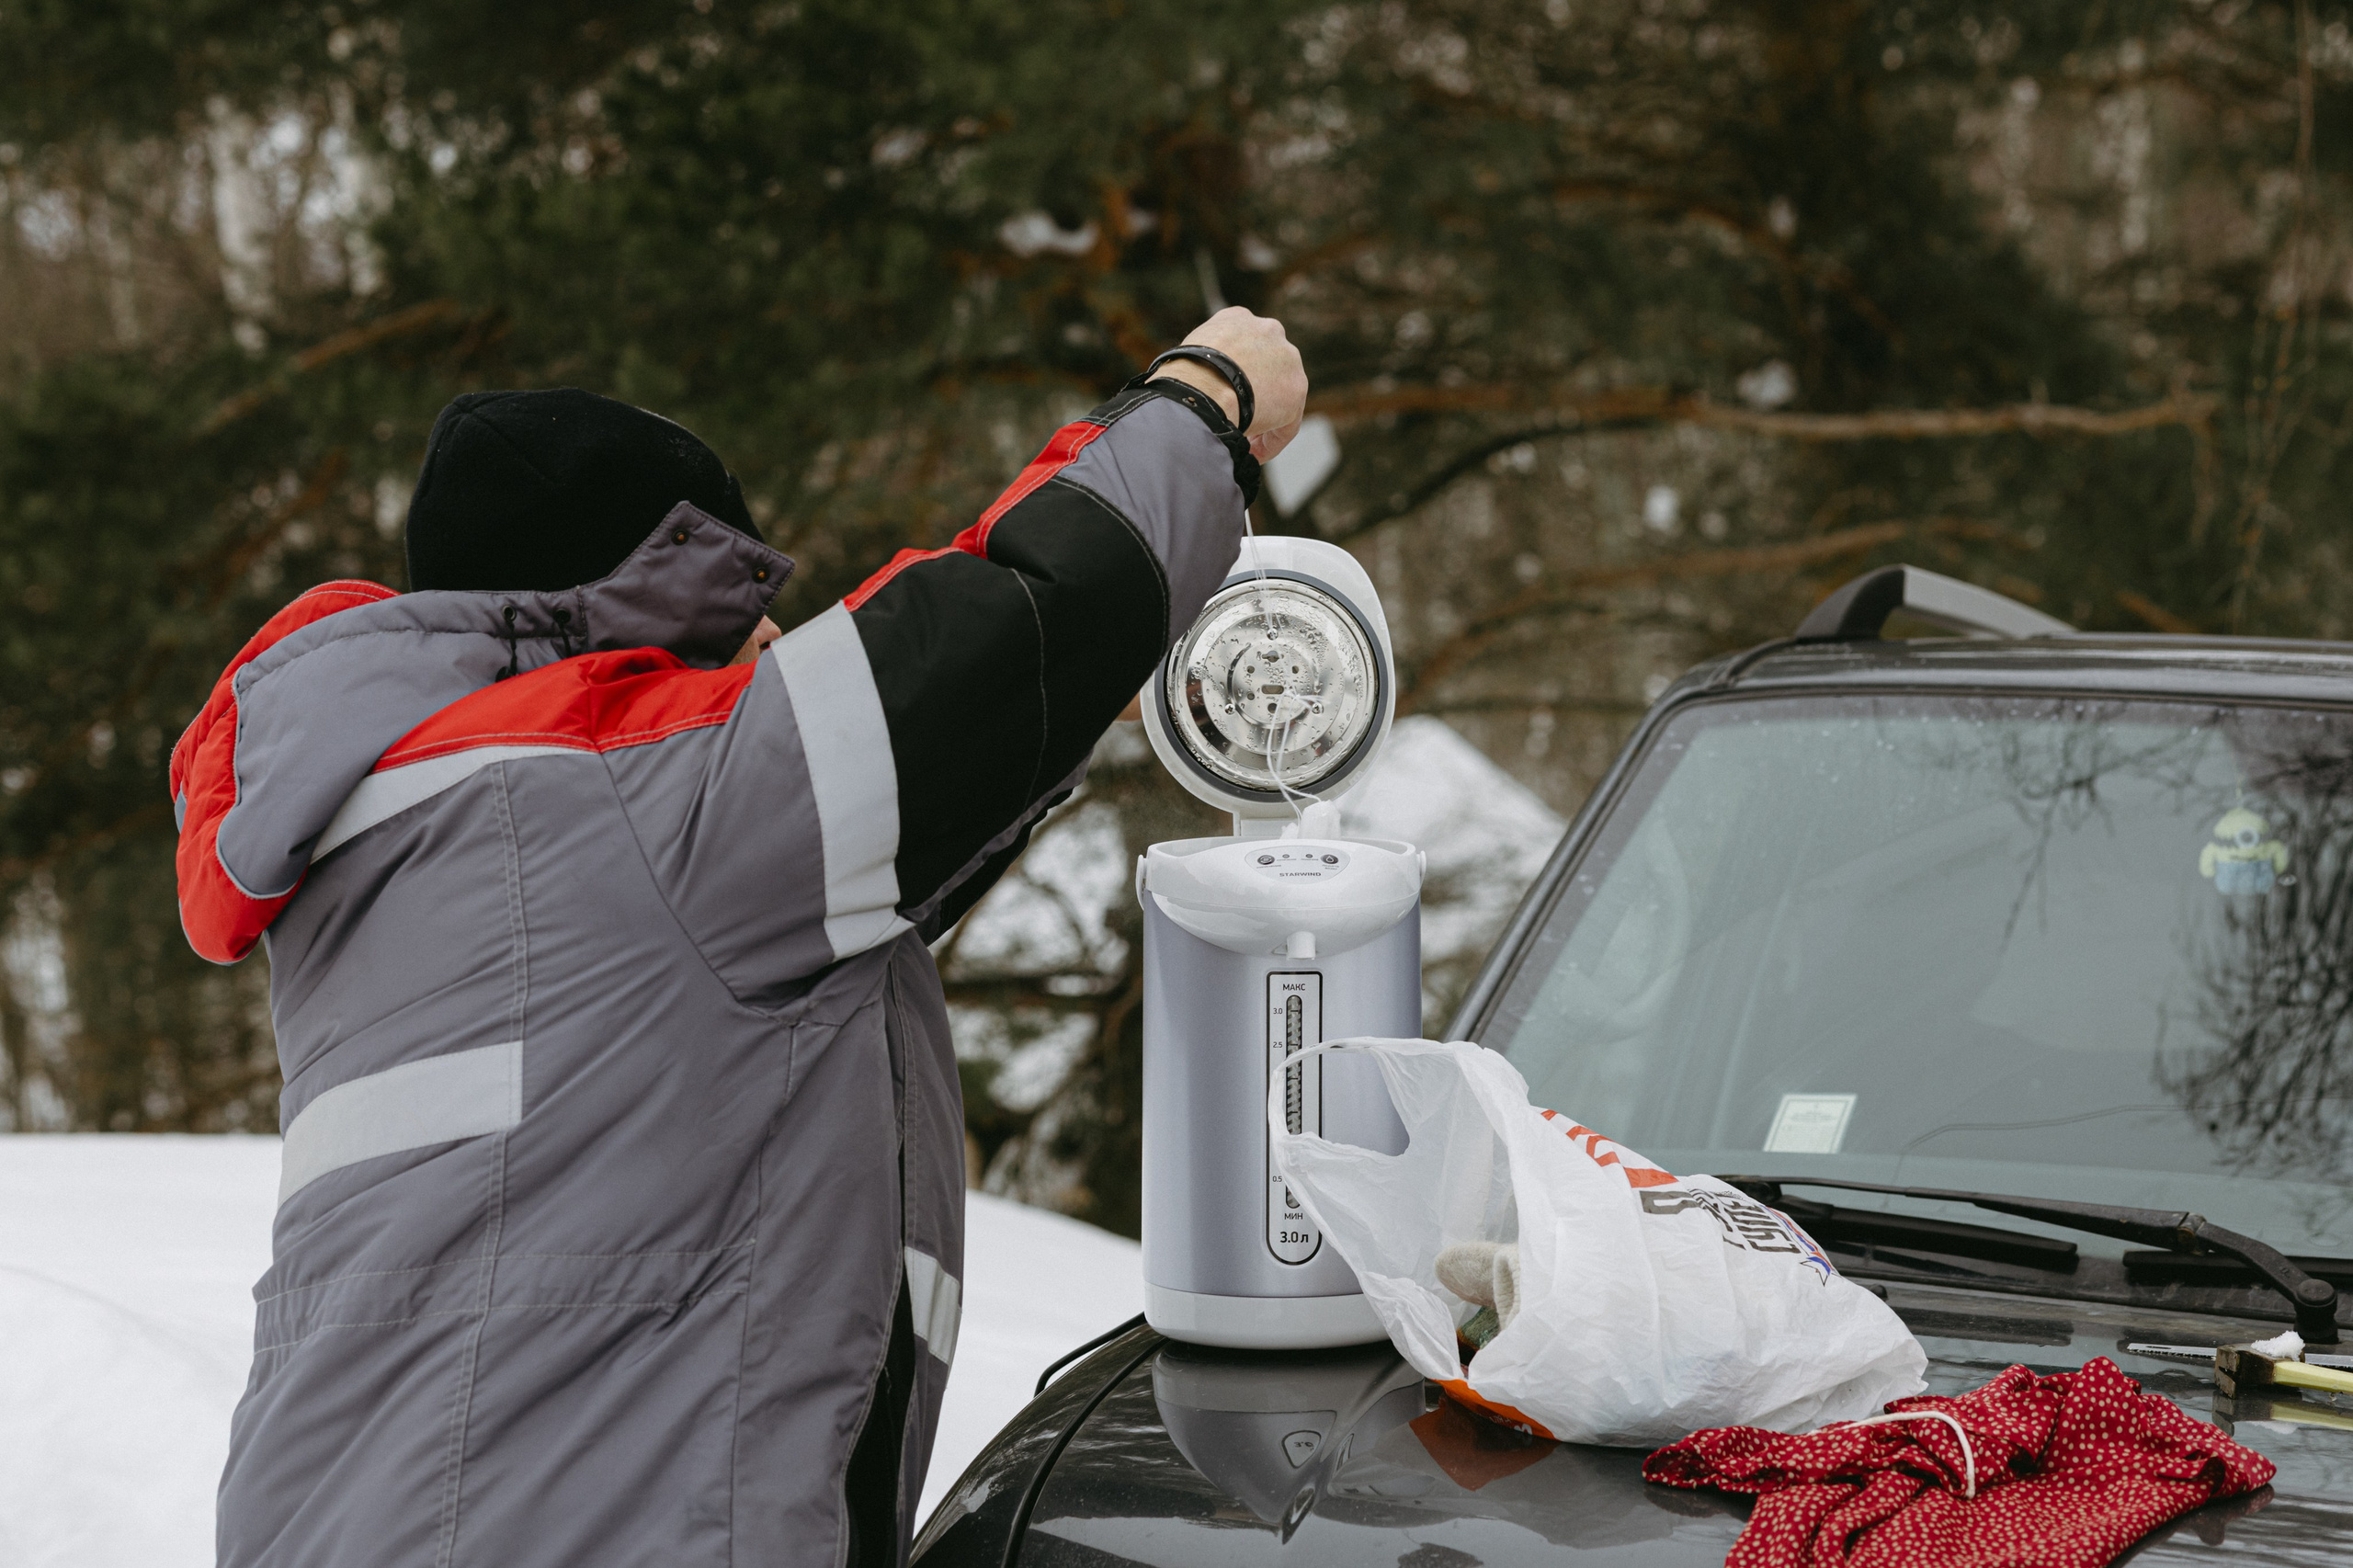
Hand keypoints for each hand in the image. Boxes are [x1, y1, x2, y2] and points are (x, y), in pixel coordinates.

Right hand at [1152, 307, 1307, 462]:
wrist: (1200, 386)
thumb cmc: (1180, 378)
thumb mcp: (1187, 358)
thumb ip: (1201, 366)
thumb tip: (1190, 391)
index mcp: (1236, 318)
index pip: (1243, 347)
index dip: (1234, 376)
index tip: (1224, 396)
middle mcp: (1267, 330)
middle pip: (1267, 367)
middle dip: (1254, 394)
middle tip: (1237, 419)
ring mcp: (1286, 357)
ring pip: (1280, 394)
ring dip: (1264, 418)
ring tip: (1244, 442)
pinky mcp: (1296, 388)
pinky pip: (1287, 422)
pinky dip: (1272, 440)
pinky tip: (1254, 454)